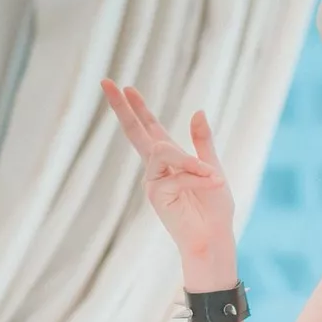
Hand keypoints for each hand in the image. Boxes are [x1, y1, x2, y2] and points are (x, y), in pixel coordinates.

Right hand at [99, 80, 235, 261]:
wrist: (214, 238)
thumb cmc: (214, 209)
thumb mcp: (212, 168)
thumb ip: (202, 141)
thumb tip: (198, 110)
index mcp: (171, 160)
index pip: (150, 129)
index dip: (138, 108)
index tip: (124, 87)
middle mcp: (157, 169)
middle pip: (135, 133)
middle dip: (123, 108)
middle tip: (106, 82)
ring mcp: (153, 182)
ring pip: (164, 151)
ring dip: (192, 163)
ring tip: (213, 177)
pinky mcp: (156, 195)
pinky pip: (177, 174)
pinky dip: (197, 178)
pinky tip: (212, 183)